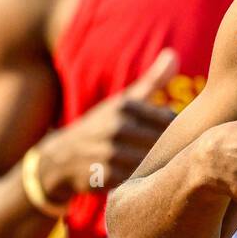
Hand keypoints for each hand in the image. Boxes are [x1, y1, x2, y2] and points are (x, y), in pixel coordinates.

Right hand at [37, 48, 180, 200]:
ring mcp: (110, 152)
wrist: (59, 160)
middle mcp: (117, 127)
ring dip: (159, 169)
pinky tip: (141, 181)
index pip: (171, 122)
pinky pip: (139, 182)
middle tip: (171, 157)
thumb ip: (152, 81)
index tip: (177, 138)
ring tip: (158, 170)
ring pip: (154, 164)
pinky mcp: (106, 178)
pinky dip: (143, 182)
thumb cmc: (101, 127)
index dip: (178, 133)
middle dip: (172, 152)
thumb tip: (173, 54)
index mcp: (125, 106)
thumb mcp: (123, 102)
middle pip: (166, 144)